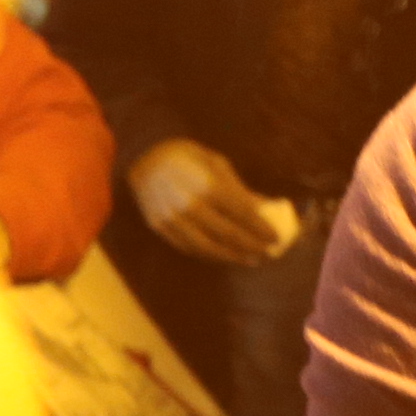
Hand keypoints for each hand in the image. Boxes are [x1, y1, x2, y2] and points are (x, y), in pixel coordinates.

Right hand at [132, 134, 300, 267]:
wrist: (140, 156)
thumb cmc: (186, 156)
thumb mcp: (216, 163)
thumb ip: (239, 188)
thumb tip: (265, 207)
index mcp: (208, 185)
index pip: (242, 214)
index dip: (261, 228)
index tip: (275, 237)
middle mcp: (190, 205)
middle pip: (228, 233)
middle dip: (251, 245)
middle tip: (268, 252)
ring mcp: (173, 219)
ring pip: (207, 246)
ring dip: (231, 256)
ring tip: (249, 259)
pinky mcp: (159, 227)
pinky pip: (187, 247)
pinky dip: (208, 254)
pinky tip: (223, 255)